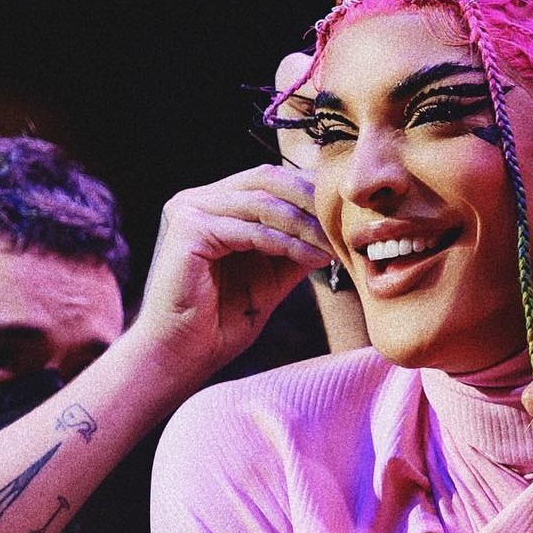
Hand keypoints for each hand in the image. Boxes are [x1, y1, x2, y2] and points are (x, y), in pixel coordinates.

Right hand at [132, 164, 333, 384]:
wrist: (184, 353)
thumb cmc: (222, 320)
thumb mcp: (271, 275)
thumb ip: (295, 247)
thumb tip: (334, 229)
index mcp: (216, 204)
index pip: (271, 181)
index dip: (311, 193)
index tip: (347, 216)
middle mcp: (199, 199)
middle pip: (268, 179)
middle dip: (312, 202)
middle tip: (346, 225)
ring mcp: (190, 209)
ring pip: (263, 203)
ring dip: (306, 225)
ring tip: (334, 247)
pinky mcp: (188, 229)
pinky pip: (251, 230)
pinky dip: (287, 243)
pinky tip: (315, 259)